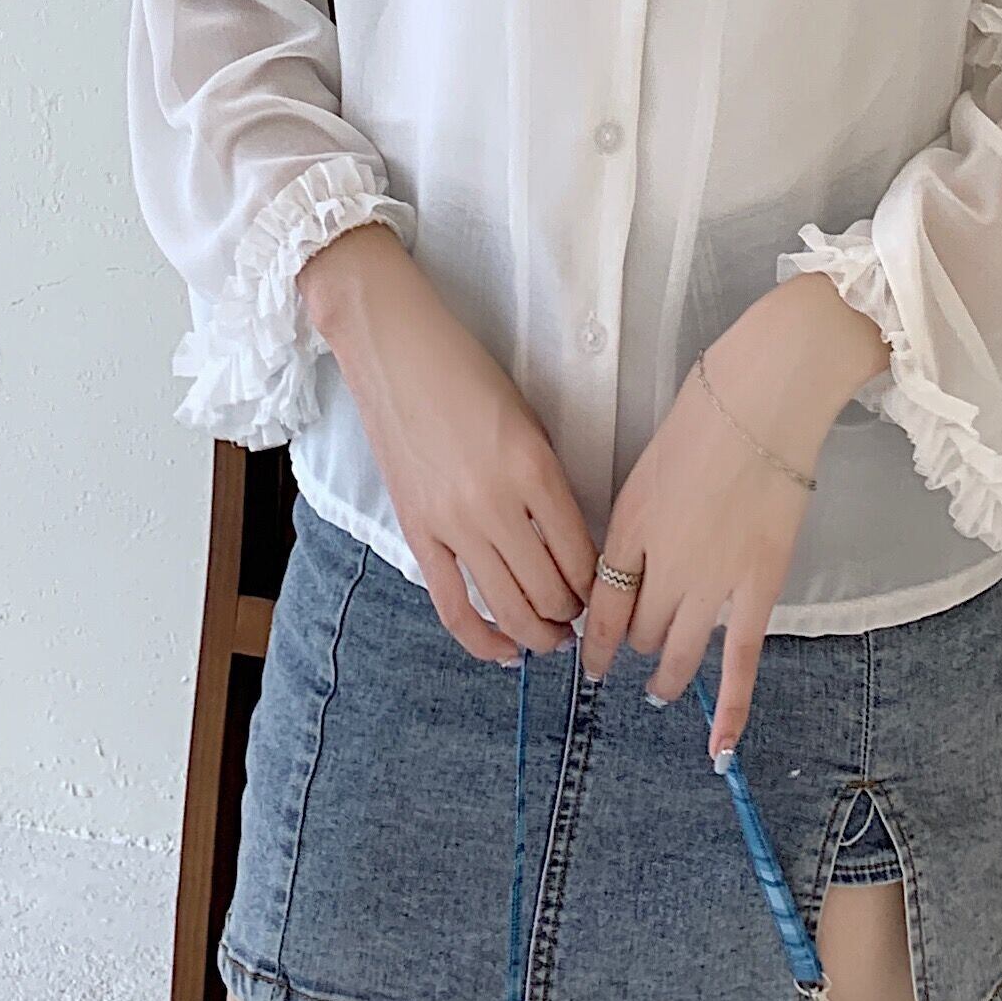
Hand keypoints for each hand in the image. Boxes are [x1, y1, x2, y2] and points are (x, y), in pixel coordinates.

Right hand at [302, 223, 599, 666]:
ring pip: (509, 607)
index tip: (606, 589)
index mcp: (535, 467)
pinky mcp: (417, 531)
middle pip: (551, 590)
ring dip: (539, 632)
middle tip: (583, 615)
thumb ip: (549, 481)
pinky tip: (507, 650)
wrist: (395, 350)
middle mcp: (497, 503)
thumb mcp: (529, 420)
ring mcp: (453, 522)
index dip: (601, 584)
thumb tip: (572, 543)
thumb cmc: (468, 372)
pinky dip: (484, 639)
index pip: (582, 555)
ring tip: (553, 635)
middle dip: (574, 613)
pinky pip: (453, 607)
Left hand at [578, 275, 890, 762]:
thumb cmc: (704, 417)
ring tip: (662, 687)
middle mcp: (661, 563)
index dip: (590, 639)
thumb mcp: (647, 469)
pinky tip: (719, 747)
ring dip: (666, 675)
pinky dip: (729, 708)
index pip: (596, 605)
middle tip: (637, 647)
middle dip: (633, 643)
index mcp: (626, 527)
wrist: (764, 400)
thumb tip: (629, 563)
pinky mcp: (758, 587)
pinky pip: (739, 660)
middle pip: (636, 630)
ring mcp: (710, 580)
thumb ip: (634, 522)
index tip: (587, 657)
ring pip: (676, 650)